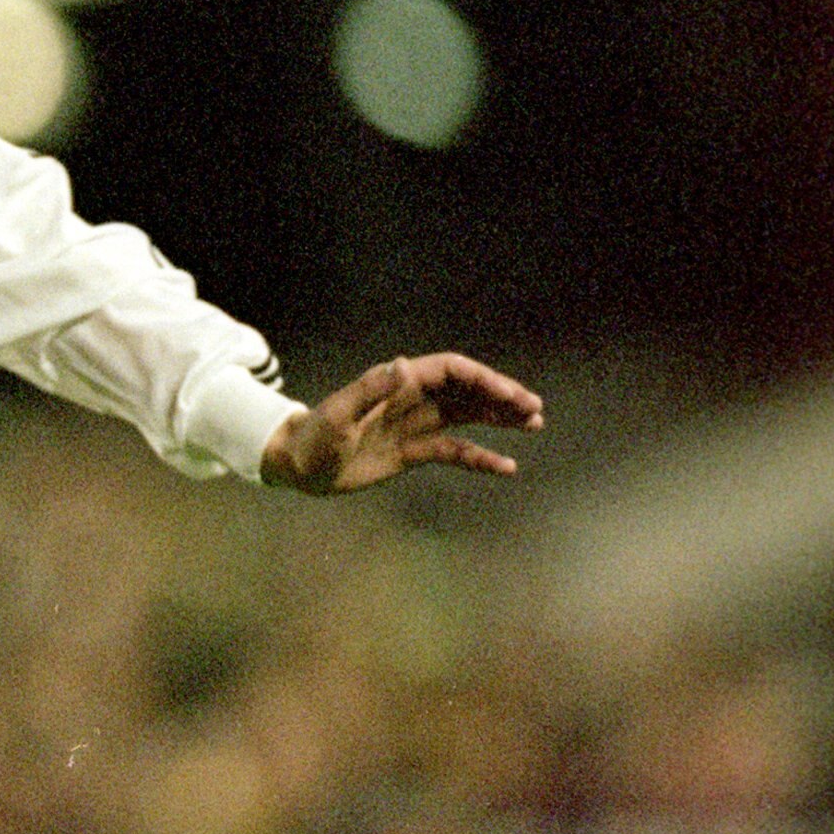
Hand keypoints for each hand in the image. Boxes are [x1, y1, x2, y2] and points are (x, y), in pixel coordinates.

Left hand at [261, 353, 543, 494]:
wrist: (297, 466)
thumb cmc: (311, 438)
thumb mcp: (337, 415)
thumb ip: (368, 391)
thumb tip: (401, 366)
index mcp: (397, 384)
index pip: (450, 371)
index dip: (482, 378)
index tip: (509, 395)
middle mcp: (411, 400)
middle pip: (466, 390)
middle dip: (501, 396)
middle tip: (535, 409)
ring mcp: (414, 425)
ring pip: (467, 416)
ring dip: (499, 418)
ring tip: (534, 423)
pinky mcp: (412, 451)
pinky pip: (453, 452)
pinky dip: (480, 458)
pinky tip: (507, 466)